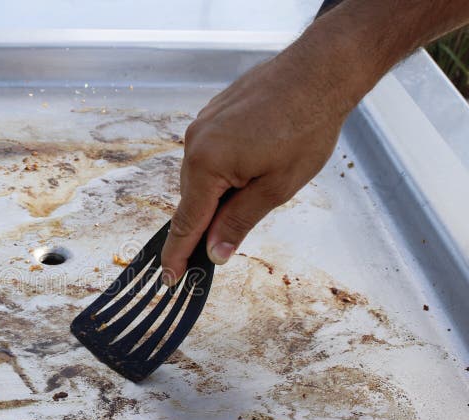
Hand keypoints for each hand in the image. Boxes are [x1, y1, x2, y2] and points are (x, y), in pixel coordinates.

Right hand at [160, 43, 354, 284]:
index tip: (170, 279)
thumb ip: (238, 221)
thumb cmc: (305, 127)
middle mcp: (194, 143)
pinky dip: (225, 166)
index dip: (179, 254)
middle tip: (238, 229)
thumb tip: (215, 253)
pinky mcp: (212, 113)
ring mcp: (201, 124)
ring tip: (262, 180)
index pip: (186, 222)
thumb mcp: (276, 187)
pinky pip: (210, 151)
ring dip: (221, 189)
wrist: (319, 70)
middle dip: (210, 218)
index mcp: (206, 164)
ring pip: (202, 174)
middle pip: (194, 198)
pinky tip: (257, 157)